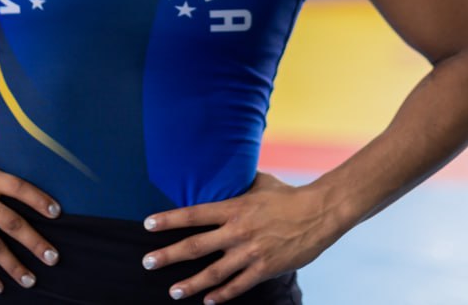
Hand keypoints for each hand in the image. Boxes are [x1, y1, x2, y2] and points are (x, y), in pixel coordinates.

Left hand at [140, 172, 342, 303]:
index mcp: (234, 208)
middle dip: (168, 255)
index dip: (168, 219)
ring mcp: (251, 252)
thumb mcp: (260, 183)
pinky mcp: (265, 268)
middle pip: (195, 247)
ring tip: (173, 291)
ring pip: (213, 273)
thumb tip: (224, 175)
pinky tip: (207, 301)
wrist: (320, 212)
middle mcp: (238, 231)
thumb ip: (238, 184)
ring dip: (190, 284)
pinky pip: (238, 285)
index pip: (193, 214)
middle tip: (147, 262)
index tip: (147, 225)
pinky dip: (221, 295)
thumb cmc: (288, 195)